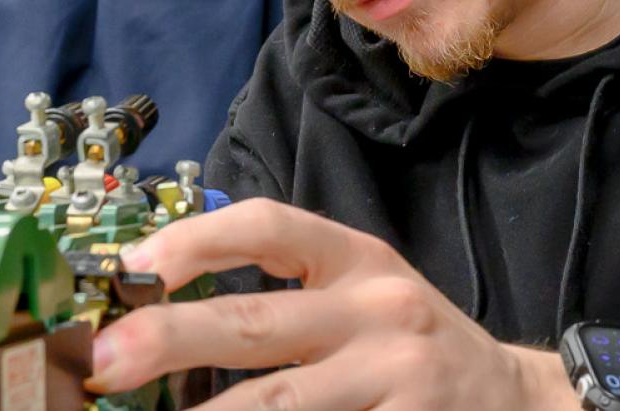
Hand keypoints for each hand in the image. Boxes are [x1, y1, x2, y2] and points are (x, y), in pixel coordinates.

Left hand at [85, 199, 577, 409]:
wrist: (516, 403)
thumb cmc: (414, 349)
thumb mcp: (363, 298)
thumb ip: (284, 299)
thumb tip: (157, 319)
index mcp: (358, 259)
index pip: (265, 225)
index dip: (190, 240)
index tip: (131, 269)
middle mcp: (378, 310)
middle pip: (251, 322)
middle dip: (166, 340)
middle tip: (104, 361)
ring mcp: (396, 375)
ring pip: (276, 403)